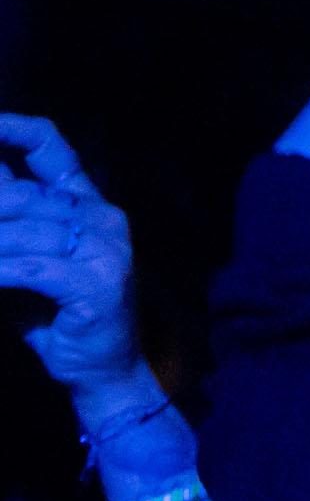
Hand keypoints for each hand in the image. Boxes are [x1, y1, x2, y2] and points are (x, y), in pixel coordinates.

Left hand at [0, 115, 141, 397]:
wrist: (101, 372)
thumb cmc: (53, 315)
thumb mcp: (23, 257)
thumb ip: (5, 222)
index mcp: (87, 203)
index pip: (50, 145)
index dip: (8, 127)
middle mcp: (104, 216)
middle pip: (19, 193)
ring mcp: (108, 248)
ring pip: (19, 232)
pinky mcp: (99, 282)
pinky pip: (28, 268)